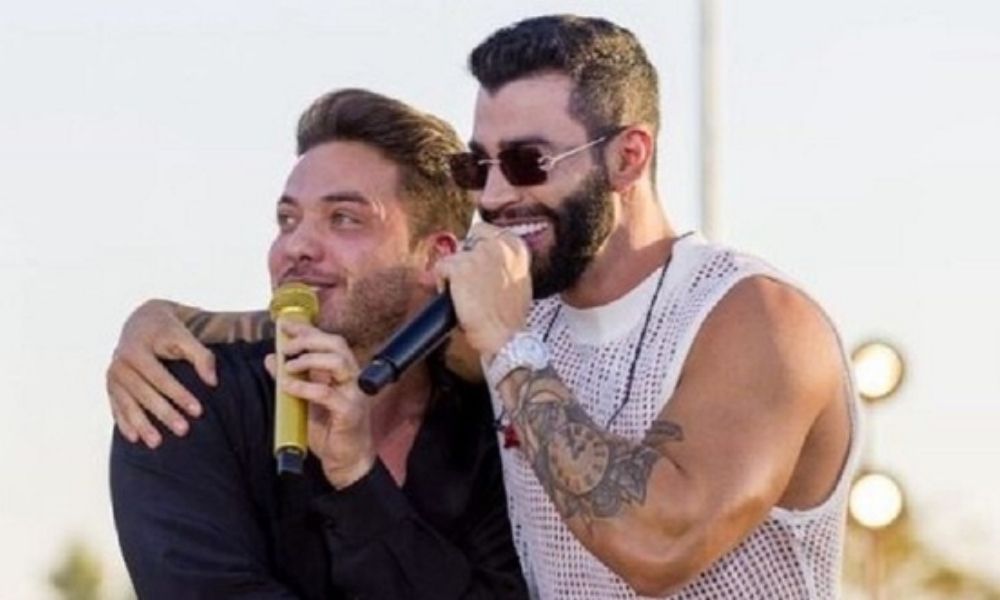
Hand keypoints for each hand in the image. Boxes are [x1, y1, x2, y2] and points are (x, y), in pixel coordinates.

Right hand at [106, 300, 216, 447]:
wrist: (141, 323)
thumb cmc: (168, 331)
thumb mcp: (185, 336)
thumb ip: (201, 355)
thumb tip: (212, 382)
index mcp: (136, 350)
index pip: (160, 378)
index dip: (179, 394)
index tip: (198, 411)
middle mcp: (119, 364)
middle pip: (143, 394)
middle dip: (163, 413)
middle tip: (183, 430)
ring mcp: (112, 377)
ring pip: (127, 404)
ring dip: (142, 425)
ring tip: (157, 443)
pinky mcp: (110, 386)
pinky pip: (116, 407)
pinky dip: (124, 423)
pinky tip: (134, 438)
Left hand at [265, 321, 374, 488]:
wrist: (347, 462)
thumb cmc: (330, 432)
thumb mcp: (304, 401)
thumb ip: (291, 378)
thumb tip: (271, 359)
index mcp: (343, 374)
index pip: (329, 341)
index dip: (308, 330)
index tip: (286, 325)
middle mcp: (352, 379)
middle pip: (337, 344)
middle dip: (309, 339)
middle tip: (287, 347)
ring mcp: (353, 394)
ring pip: (337, 362)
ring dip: (309, 359)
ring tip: (289, 366)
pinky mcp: (349, 412)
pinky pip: (327, 393)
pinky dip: (305, 387)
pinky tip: (289, 387)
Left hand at [434, 222, 532, 358]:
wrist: (504, 337)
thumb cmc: (510, 316)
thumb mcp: (518, 280)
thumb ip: (503, 262)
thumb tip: (481, 255)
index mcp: (516, 246)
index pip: (484, 230)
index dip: (475, 250)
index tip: (474, 267)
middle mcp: (498, 244)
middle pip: (466, 241)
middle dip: (464, 261)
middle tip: (468, 285)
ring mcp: (478, 254)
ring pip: (453, 257)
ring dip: (454, 276)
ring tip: (464, 296)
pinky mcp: (460, 267)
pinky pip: (440, 268)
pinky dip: (442, 284)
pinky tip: (454, 300)